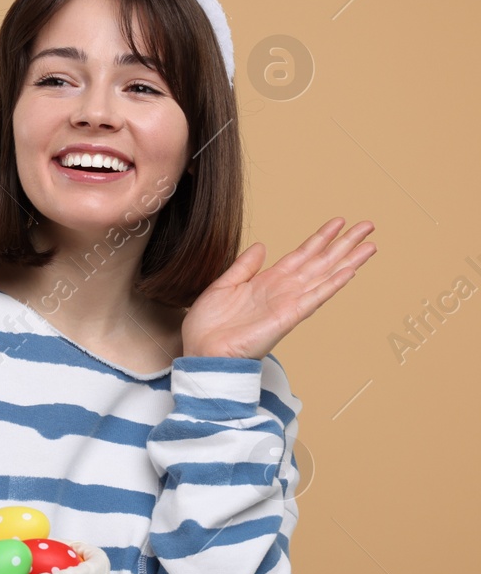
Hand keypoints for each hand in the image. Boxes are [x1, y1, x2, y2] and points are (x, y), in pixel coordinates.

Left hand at [181, 217, 377, 359]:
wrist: (202, 351)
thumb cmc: (209, 325)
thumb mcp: (224, 285)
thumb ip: (244, 266)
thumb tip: (262, 246)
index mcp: (268, 281)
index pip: (302, 255)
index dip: (320, 238)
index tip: (339, 222)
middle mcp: (283, 290)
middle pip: (320, 262)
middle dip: (344, 244)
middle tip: (368, 226)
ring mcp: (288, 303)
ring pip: (324, 276)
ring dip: (348, 260)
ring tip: (371, 245)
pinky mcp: (287, 318)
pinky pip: (314, 298)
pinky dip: (331, 284)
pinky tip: (349, 271)